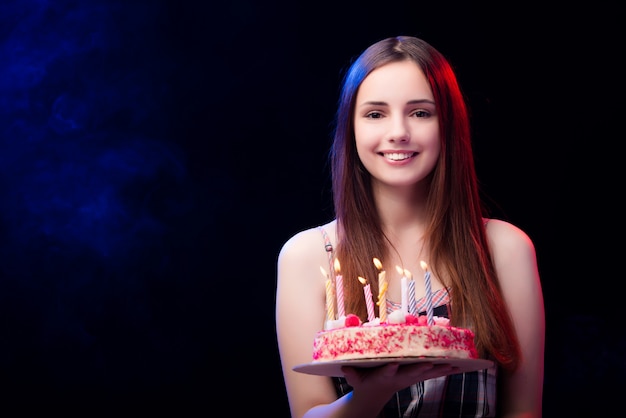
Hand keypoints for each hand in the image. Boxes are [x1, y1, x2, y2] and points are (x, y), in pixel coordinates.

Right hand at [342, 361, 458, 395]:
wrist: (374, 396)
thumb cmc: (363, 383)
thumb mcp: (355, 380)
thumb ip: (351, 374)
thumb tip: (344, 368)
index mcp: (382, 377)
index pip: (387, 372)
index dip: (391, 369)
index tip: (394, 364)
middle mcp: (398, 378)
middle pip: (412, 373)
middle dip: (422, 368)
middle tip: (432, 362)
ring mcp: (408, 378)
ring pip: (426, 373)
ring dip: (439, 369)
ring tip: (454, 364)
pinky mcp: (415, 377)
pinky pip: (431, 373)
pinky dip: (443, 369)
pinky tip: (457, 365)